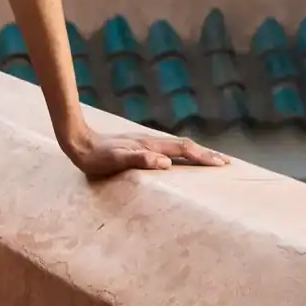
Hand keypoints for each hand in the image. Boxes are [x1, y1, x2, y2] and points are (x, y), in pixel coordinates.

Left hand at [64, 128, 230, 180]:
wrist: (80, 143)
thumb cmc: (97, 157)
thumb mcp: (117, 160)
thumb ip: (140, 159)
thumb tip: (166, 162)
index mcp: (151, 146)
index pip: (184, 150)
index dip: (203, 157)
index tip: (221, 164)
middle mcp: (152, 142)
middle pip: (186, 146)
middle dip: (207, 154)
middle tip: (226, 162)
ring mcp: (146, 143)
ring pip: (178, 146)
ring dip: (196, 152)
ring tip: (211, 159)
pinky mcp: (140, 146)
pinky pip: (168, 149)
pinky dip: (182, 153)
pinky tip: (181, 159)